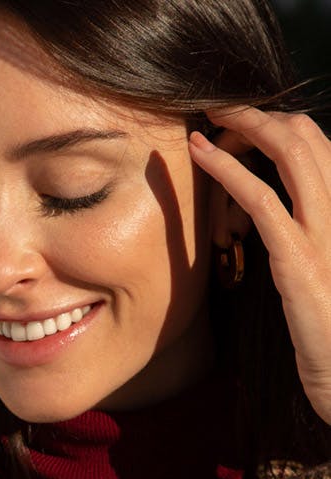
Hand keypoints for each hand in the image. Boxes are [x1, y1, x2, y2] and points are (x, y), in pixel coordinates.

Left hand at [189, 105, 330, 424]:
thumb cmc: (326, 327)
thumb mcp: (315, 269)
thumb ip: (298, 232)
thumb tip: (264, 207)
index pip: (316, 146)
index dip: (276, 126)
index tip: (239, 126)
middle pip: (305, 136)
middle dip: (258, 115)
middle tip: (218, 111)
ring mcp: (327, 232)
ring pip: (290, 153)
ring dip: (244, 126)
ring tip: (207, 121)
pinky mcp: (301, 259)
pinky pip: (262, 200)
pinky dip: (228, 170)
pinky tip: (200, 154)